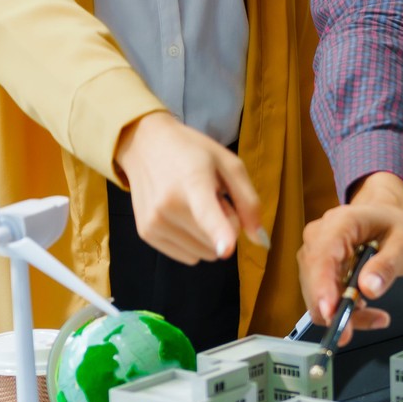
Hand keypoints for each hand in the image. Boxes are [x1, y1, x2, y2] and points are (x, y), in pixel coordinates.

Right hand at [113, 111, 264, 263]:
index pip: (206, 213)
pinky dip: (192, 242)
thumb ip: (248, 201)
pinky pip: (188, 256)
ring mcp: (154, 222)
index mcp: (193, 182)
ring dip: (207, 235)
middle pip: (217, 242)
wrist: (144, 144)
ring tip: (194, 205)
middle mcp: (168, 205)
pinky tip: (182, 216)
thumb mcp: (228, 164)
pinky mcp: (146, 234)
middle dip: (223, 226)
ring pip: (204, 253)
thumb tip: (258, 239)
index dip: (219, 233)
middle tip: (210, 198)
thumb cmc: (191, 152)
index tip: (226, 249)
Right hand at [297, 172, 402, 340]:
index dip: (322, 287)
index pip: (322, 257)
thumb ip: (388, 265)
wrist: (387, 219)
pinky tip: (366, 311)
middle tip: (367, 323)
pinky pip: (325, 300)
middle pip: (315, 281)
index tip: (330, 313)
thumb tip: (369, 287)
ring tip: (375, 315)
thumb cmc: (393, 226)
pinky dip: (345, 311)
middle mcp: (319, 238)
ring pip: (318, 296)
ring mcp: (315, 256)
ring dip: (344, 313)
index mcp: (340, 223)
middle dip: (335, 310)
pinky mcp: (318, 273)